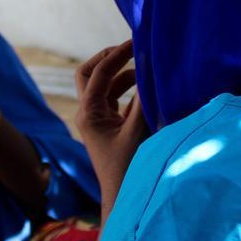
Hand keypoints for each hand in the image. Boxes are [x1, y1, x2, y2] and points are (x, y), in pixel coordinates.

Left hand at [75, 39, 148, 219]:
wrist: (124, 199)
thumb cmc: (128, 169)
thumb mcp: (138, 131)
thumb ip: (144, 101)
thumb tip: (152, 71)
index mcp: (88, 113)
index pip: (98, 73)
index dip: (117, 54)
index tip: (137, 41)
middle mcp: (89, 114)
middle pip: (90, 74)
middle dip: (109, 58)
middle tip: (132, 47)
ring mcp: (99, 121)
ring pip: (106, 87)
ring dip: (124, 74)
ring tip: (148, 67)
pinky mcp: (111, 128)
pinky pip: (118, 100)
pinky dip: (132, 91)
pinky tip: (151, 88)